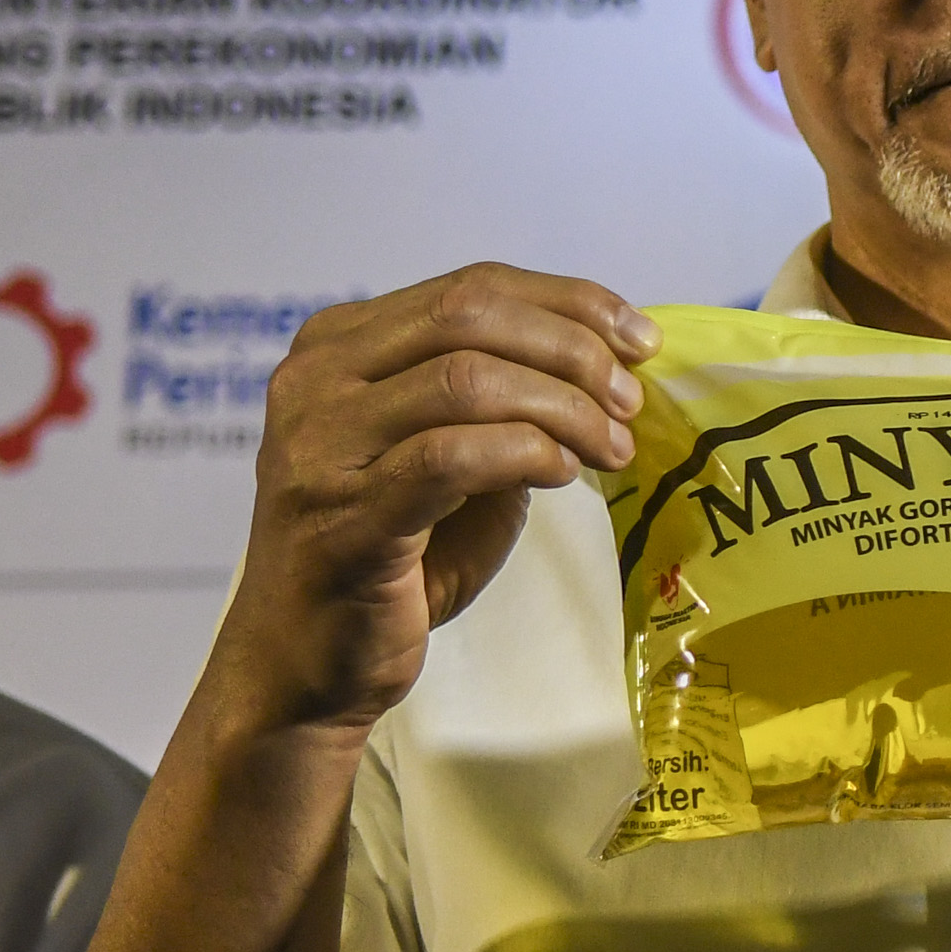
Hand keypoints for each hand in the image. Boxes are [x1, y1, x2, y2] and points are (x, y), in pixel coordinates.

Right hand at [227, 265, 658, 735]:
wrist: (309, 664)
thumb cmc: (396, 557)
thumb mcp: (457, 457)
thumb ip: (506, 400)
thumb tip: (612, 363)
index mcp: (340, 347)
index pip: (471, 287)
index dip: (571, 303)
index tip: (641, 342)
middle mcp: (315, 381)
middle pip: (469, 317)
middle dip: (572, 350)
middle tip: (629, 402)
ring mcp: (318, 446)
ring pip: (466, 380)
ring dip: (564, 408)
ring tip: (611, 449)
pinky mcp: (342, 515)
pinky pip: (450, 457)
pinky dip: (525, 453)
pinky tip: (561, 474)